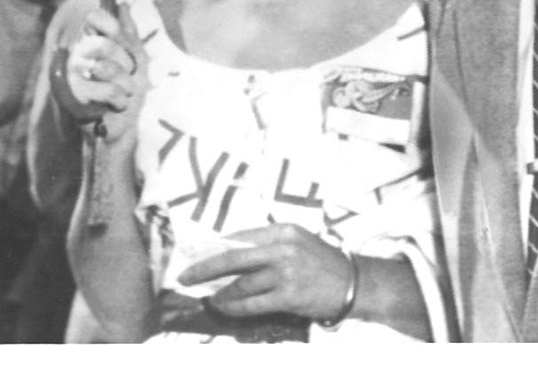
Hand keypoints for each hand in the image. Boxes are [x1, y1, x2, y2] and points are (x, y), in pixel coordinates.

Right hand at [66, 4, 146, 140]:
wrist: (126, 124)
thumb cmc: (130, 88)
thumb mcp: (137, 56)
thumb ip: (129, 31)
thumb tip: (122, 3)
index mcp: (91, 40)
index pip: (95, 17)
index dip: (112, 26)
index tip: (120, 38)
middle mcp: (78, 54)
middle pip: (104, 43)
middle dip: (126, 63)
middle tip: (127, 73)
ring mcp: (73, 75)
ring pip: (107, 69)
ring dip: (126, 84)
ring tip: (123, 91)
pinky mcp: (74, 98)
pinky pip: (108, 91)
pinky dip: (120, 100)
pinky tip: (116, 104)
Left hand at [179, 223, 354, 322]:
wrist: (352, 283)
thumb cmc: (322, 261)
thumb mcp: (298, 241)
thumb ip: (269, 243)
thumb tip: (231, 250)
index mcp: (283, 230)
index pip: (240, 237)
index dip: (216, 246)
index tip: (198, 253)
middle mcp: (283, 248)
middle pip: (233, 258)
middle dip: (205, 268)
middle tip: (185, 275)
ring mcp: (285, 272)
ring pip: (241, 284)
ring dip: (220, 292)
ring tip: (209, 296)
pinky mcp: (288, 296)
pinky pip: (252, 304)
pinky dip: (234, 307)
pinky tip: (224, 307)